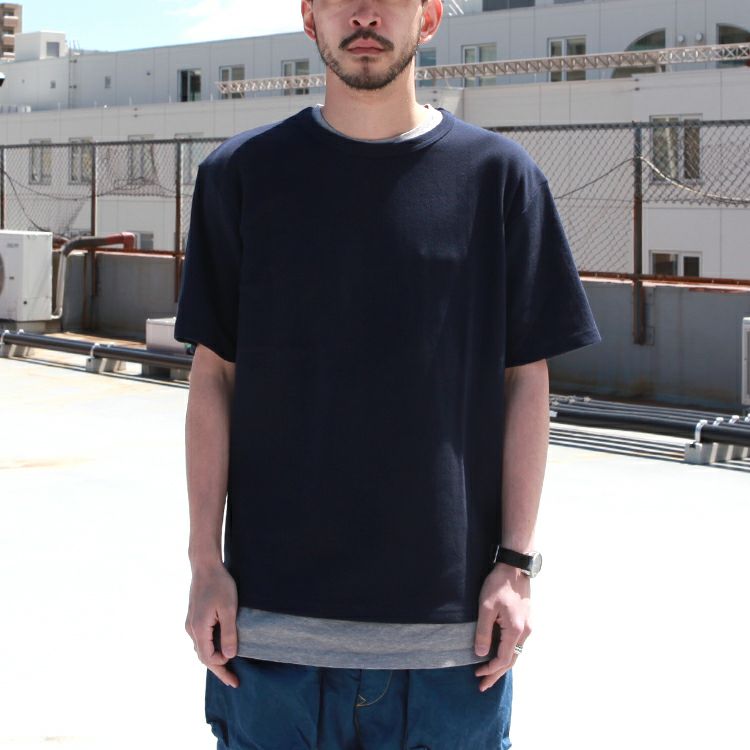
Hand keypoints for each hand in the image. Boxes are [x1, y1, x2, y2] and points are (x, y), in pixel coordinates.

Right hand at [185, 562, 239, 687]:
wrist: (205, 566)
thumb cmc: (220, 585)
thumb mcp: (229, 609)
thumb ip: (229, 633)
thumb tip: (230, 657)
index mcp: (199, 629)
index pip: (209, 658)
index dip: (222, 669)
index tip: (235, 677)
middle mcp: (191, 629)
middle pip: (204, 657)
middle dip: (219, 669)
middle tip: (234, 681)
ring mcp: (191, 623)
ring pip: (201, 648)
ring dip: (214, 659)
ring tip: (229, 667)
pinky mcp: (194, 617)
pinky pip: (201, 639)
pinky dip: (211, 648)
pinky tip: (220, 649)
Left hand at [473, 563, 530, 691]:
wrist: (515, 567)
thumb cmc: (498, 584)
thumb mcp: (486, 607)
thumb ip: (484, 632)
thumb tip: (481, 655)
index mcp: (515, 630)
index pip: (504, 659)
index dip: (490, 670)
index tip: (477, 674)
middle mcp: (526, 632)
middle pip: (512, 660)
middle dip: (496, 674)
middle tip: (483, 686)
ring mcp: (528, 626)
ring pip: (516, 653)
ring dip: (503, 665)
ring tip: (490, 674)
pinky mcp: (526, 620)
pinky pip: (518, 643)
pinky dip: (508, 653)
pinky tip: (499, 654)